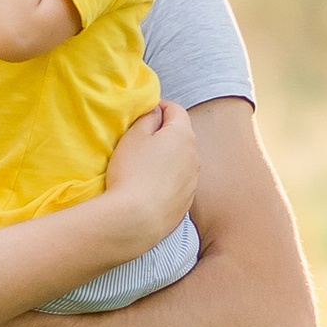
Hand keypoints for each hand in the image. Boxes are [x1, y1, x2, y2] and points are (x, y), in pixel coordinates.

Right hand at [101, 100, 197, 254]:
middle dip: (164, 133)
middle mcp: (195, 157)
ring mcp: (193, 182)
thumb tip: (156, 113)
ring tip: (143, 166)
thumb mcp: (133, 136)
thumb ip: (147, 118)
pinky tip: (149, 187)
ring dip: (167, 158)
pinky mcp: (186, 203)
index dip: (159, 106)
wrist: (136, 219)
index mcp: (184, 135)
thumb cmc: (132, 172)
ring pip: (181, 161)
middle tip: (140, 139)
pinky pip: (178, 183)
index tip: (144, 113)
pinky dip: (167, 180)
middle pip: (181, 136)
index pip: (176, 110)